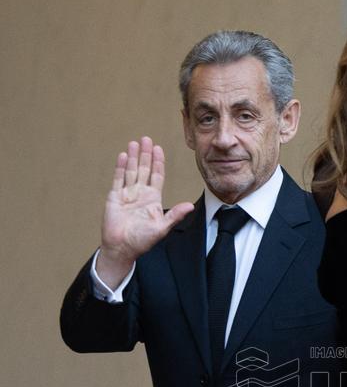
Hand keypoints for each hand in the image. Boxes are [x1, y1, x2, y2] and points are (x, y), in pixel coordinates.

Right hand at [98, 137, 193, 287]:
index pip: (157, 176)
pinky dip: (121, 167)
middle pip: (144, 169)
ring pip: (131, 171)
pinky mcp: (115, 197)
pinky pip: (118, 179)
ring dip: (134, 157)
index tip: (159, 148)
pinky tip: (124, 156)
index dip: (158, 162)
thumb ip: (175, 215)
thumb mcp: (162, 227)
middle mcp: (140, 194)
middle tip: (146, 138)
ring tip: (135, 142)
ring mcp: (127, 194)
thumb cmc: (142, 240)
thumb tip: (190, 206)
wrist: (121, 248)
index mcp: (153, 199)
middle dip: (146, 154)